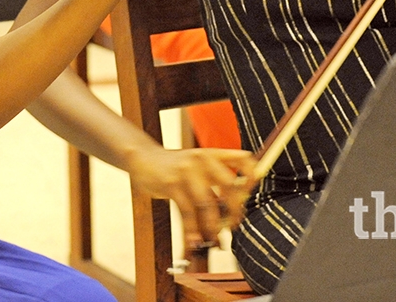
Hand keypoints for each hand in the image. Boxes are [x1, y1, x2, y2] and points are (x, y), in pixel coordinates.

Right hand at [126, 145, 255, 247]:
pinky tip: (193, 241)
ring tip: (213, 240)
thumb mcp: (196, 165)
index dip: (253, 176)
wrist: (143, 158)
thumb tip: (233, 212)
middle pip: (229, 186)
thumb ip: (214, 180)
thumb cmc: (174, 167)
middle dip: (234, 211)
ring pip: (208, 204)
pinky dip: (192, 230)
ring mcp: (187, 171)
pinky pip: (187, 212)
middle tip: (232, 227)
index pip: (243, 159)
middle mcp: (203, 159)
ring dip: (212, 227)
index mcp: (212, 155)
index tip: (252, 194)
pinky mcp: (172, 184)